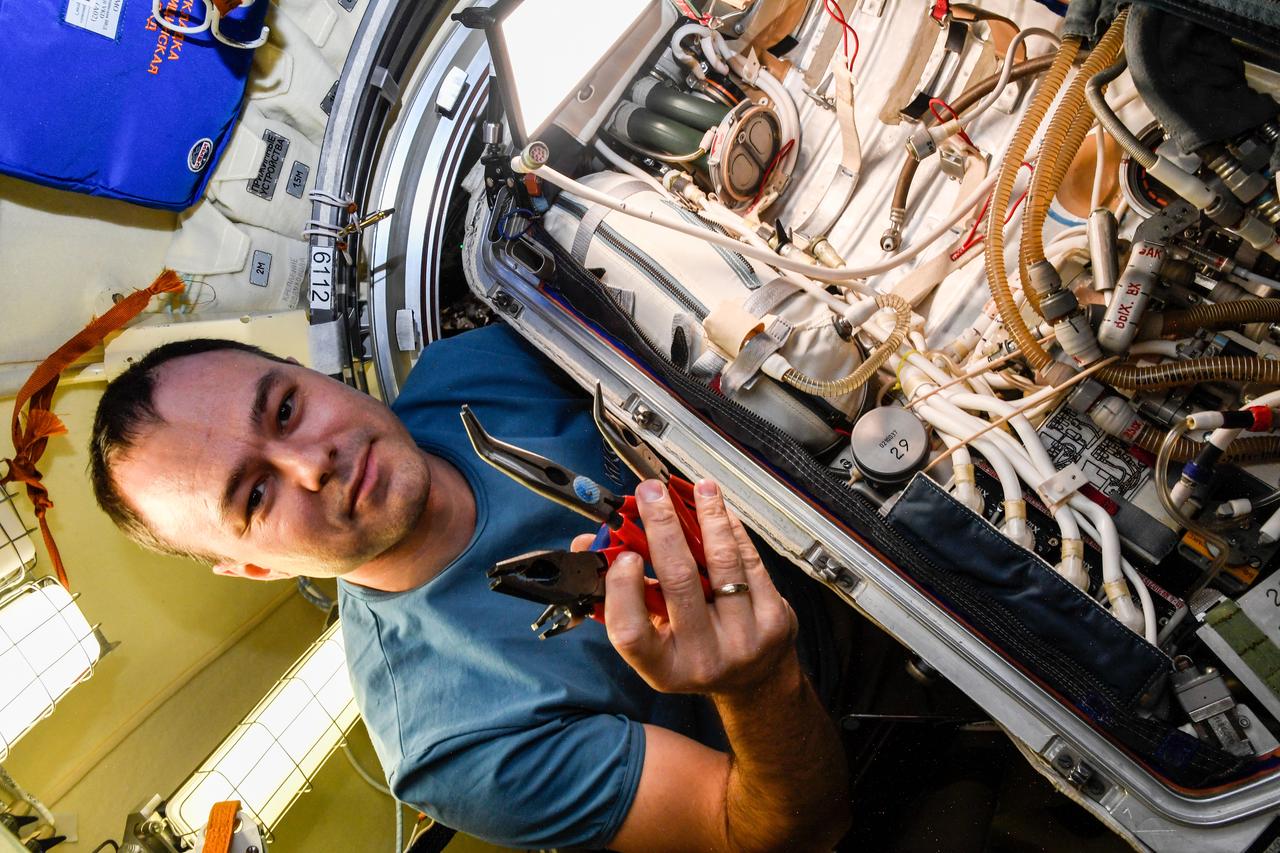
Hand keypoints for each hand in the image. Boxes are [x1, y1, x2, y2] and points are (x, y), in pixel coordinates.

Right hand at [597, 478, 798, 698]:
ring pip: (722, 562)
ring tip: (699, 489)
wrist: (755, 681)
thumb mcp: (652, 636)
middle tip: (652, 493)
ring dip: (708, 516)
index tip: (624, 555)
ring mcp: (744, 639)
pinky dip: (732, 531)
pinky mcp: (775, 619)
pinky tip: (722, 512)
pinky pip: (750, 562)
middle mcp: (703, 658)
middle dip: (662, 527)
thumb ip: (618, 593)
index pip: (630, 631)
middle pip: (680, 583)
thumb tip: (587, 542)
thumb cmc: (692, 651)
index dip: (622, 590)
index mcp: (663, 667)